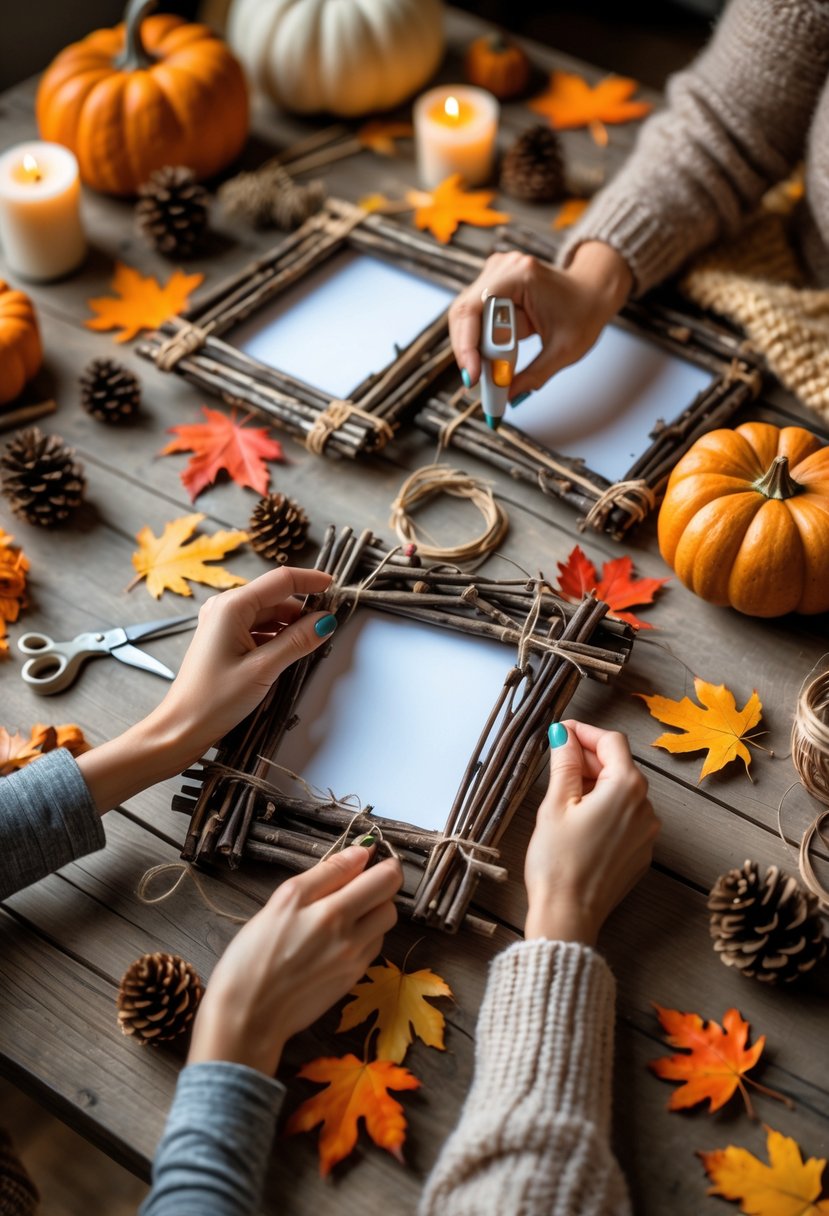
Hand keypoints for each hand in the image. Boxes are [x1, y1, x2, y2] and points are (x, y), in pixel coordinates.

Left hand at [77, 567, 336, 811]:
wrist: (181, 728)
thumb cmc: (214, 700)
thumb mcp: (263, 669)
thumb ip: (297, 641)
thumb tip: (325, 621)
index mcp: (232, 606)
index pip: (281, 580)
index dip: (310, 580)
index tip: (334, 586)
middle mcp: (225, 607)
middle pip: (275, 597)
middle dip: (302, 609)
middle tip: (328, 627)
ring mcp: (222, 623)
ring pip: (268, 614)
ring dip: (290, 626)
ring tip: (310, 645)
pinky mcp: (223, 640)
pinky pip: (257, 629)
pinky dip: (276, 637)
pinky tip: (289, 653)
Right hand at [188, 846, 402, 1075]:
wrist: (248, 1014)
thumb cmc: (255, 953)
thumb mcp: (284, 900)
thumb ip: (327, 873)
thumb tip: (362, 852)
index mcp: (335, 912)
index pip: (387, 878)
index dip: (383, 863)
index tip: (367, 858)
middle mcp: (354, 939)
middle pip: (391, 903)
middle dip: (379, 888)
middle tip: (350, 885)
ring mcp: (355, 963)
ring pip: (383, 927)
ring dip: (371, 913)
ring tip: (339, 912)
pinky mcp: (351, 981)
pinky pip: (370, 949)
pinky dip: (362, 937)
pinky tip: (334, 938)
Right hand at [449, 241, 631, 398]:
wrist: (594, 291)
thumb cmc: (584, 312)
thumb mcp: (564, 350)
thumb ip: (535, 376)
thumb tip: (507, 397)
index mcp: (520, 276)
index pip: (474, 309)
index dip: (467, 346)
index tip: (472, 377)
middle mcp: (502, 268)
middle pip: (464, 314)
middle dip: (468, 351)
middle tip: (476, 383)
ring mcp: (495, 274)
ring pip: (466, 317)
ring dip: (473, 348)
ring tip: (486, 373)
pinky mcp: (493, 285)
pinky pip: (474, 316)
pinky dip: (478, 341)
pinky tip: (488, 359)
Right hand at [524, 720, 658, 945]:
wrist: (568, 914)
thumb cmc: (558, 861)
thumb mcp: (556, 803)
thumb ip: (564, 762)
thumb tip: (564, 734)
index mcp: (626, 788)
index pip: (611, 742)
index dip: (584, 731)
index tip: (561, 731)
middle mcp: (646, 807)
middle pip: (619, 766)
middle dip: (589, 758)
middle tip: (557, 760)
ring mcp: (647, 833)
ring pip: (623, 792)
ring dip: (596, 784)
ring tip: (564, 792)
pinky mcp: (641, 853)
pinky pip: (626, 817)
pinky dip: (605, 808)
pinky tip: (579, 819)